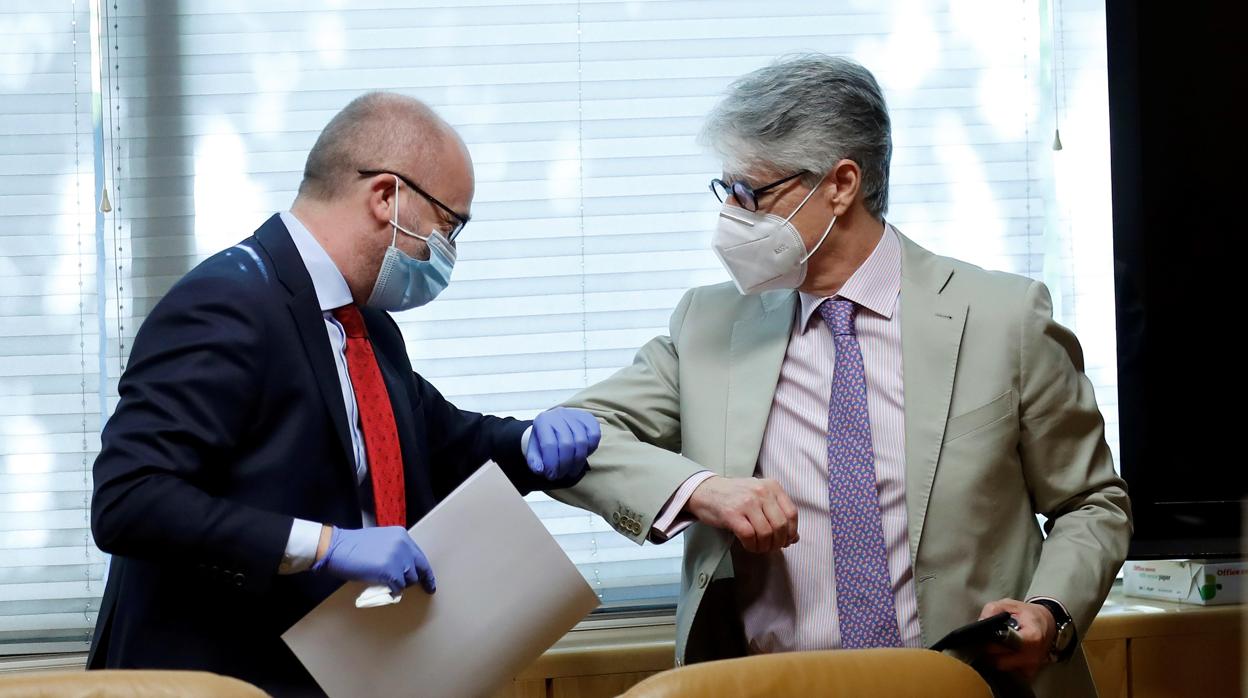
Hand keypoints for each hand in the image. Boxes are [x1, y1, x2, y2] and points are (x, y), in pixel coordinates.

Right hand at [312, 526, 435, 594]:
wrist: (336, 547)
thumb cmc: (353, 546)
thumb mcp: (380, 541)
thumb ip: (395, 551)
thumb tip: (403, 569)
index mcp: (402, 535)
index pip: (420, 557)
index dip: (426, 574)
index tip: (430, 585)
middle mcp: (403, 545)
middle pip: (416, 570)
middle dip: (409, 580)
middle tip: (399, 586)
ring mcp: (398, 558)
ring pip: (408, 581)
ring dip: (397, 585)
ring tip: (383, 582)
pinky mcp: (390, 571)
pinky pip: (398, 588)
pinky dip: (391, 591)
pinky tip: (382, 588)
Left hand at [527, 407, 601, 480]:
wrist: (553, 423)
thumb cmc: (544, 439)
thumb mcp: (534, 449)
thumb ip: (534, 461)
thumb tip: (540, 469)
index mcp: (543, 421)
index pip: (549, 444)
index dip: (551, 463)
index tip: (551, 475)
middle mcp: (559, 414)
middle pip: (567, 444)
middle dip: (565, 465)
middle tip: (562, 475)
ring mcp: (575, 415)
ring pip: (582, 441)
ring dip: (578, 461)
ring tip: (572, 471)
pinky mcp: (589, 418)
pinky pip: (594, 436)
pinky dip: (591, 449)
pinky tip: (582, 456)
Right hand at [685, 475, 798, 552]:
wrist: (705, 491)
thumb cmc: (734, 496)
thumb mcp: (759, 497)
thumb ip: (777, 513)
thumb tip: (794, 538)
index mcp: (771, 486)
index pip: (791, 514)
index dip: (791, 532)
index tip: (785, 541)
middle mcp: (761, 492)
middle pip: (780, 525)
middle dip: (778, 542)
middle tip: (770, 547)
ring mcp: (746, 502)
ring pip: (766, 533)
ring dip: (764, 546)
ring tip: (758, 547)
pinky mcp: (732, 514)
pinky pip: (749, 536)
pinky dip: (751, 546)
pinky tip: (748, 545)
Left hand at [978, 598, 1056, 680]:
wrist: (1048, 624)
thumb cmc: (1028, 614)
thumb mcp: (1010, 605)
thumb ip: (993, 610)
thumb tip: (980, 622)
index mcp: (1031, 638)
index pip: (1004, 646)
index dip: (990, 642)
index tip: (983, 636)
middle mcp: (1032, 656)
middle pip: (1000, 660)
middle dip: (989, 651)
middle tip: (985, 641)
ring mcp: (1031, 667)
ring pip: (1002, 668)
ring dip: (995, 658)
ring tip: (994, 645)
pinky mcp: (1029, 673)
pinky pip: (1009, 672)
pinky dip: (1003, 663)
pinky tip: (1002, 653)